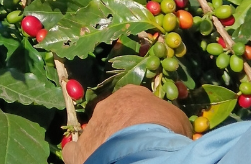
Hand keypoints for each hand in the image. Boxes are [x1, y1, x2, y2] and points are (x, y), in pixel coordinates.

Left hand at [62, 85, 191, 163]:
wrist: (145, 149)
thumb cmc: (165, 130)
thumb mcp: (176, 118)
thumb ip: (166, 117)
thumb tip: (165, 124)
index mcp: (130, 93)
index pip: (133, 100)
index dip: (140, 117)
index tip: (147, 130)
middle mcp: (107, 105)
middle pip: (112, 115)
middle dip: (119, 129)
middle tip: (132, 146)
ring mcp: (92, 127)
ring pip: (95, 132)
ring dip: (103, 143)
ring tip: (116, 157)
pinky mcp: (80, 150)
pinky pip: (74, 151)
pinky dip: (79, 156)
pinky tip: (90, 161)